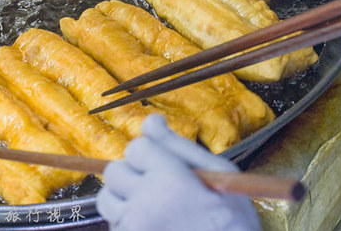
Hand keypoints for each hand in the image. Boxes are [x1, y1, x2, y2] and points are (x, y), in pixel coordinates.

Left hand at [96, 114, 259, 230]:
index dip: (150, 154)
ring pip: (107, 200)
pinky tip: (154, 226)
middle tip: (158, 189)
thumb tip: (151, 120)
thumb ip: (178, 145)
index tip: (167, 168)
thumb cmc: (233, 220)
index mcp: (170, 180)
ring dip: (123, 200)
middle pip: (114, 171)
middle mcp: (146, 204)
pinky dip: (127, 223)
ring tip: (151, 209)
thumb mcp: (220, 174)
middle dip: (132, 174)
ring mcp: (134, 228)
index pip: (137, 147)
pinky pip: (114, 224)